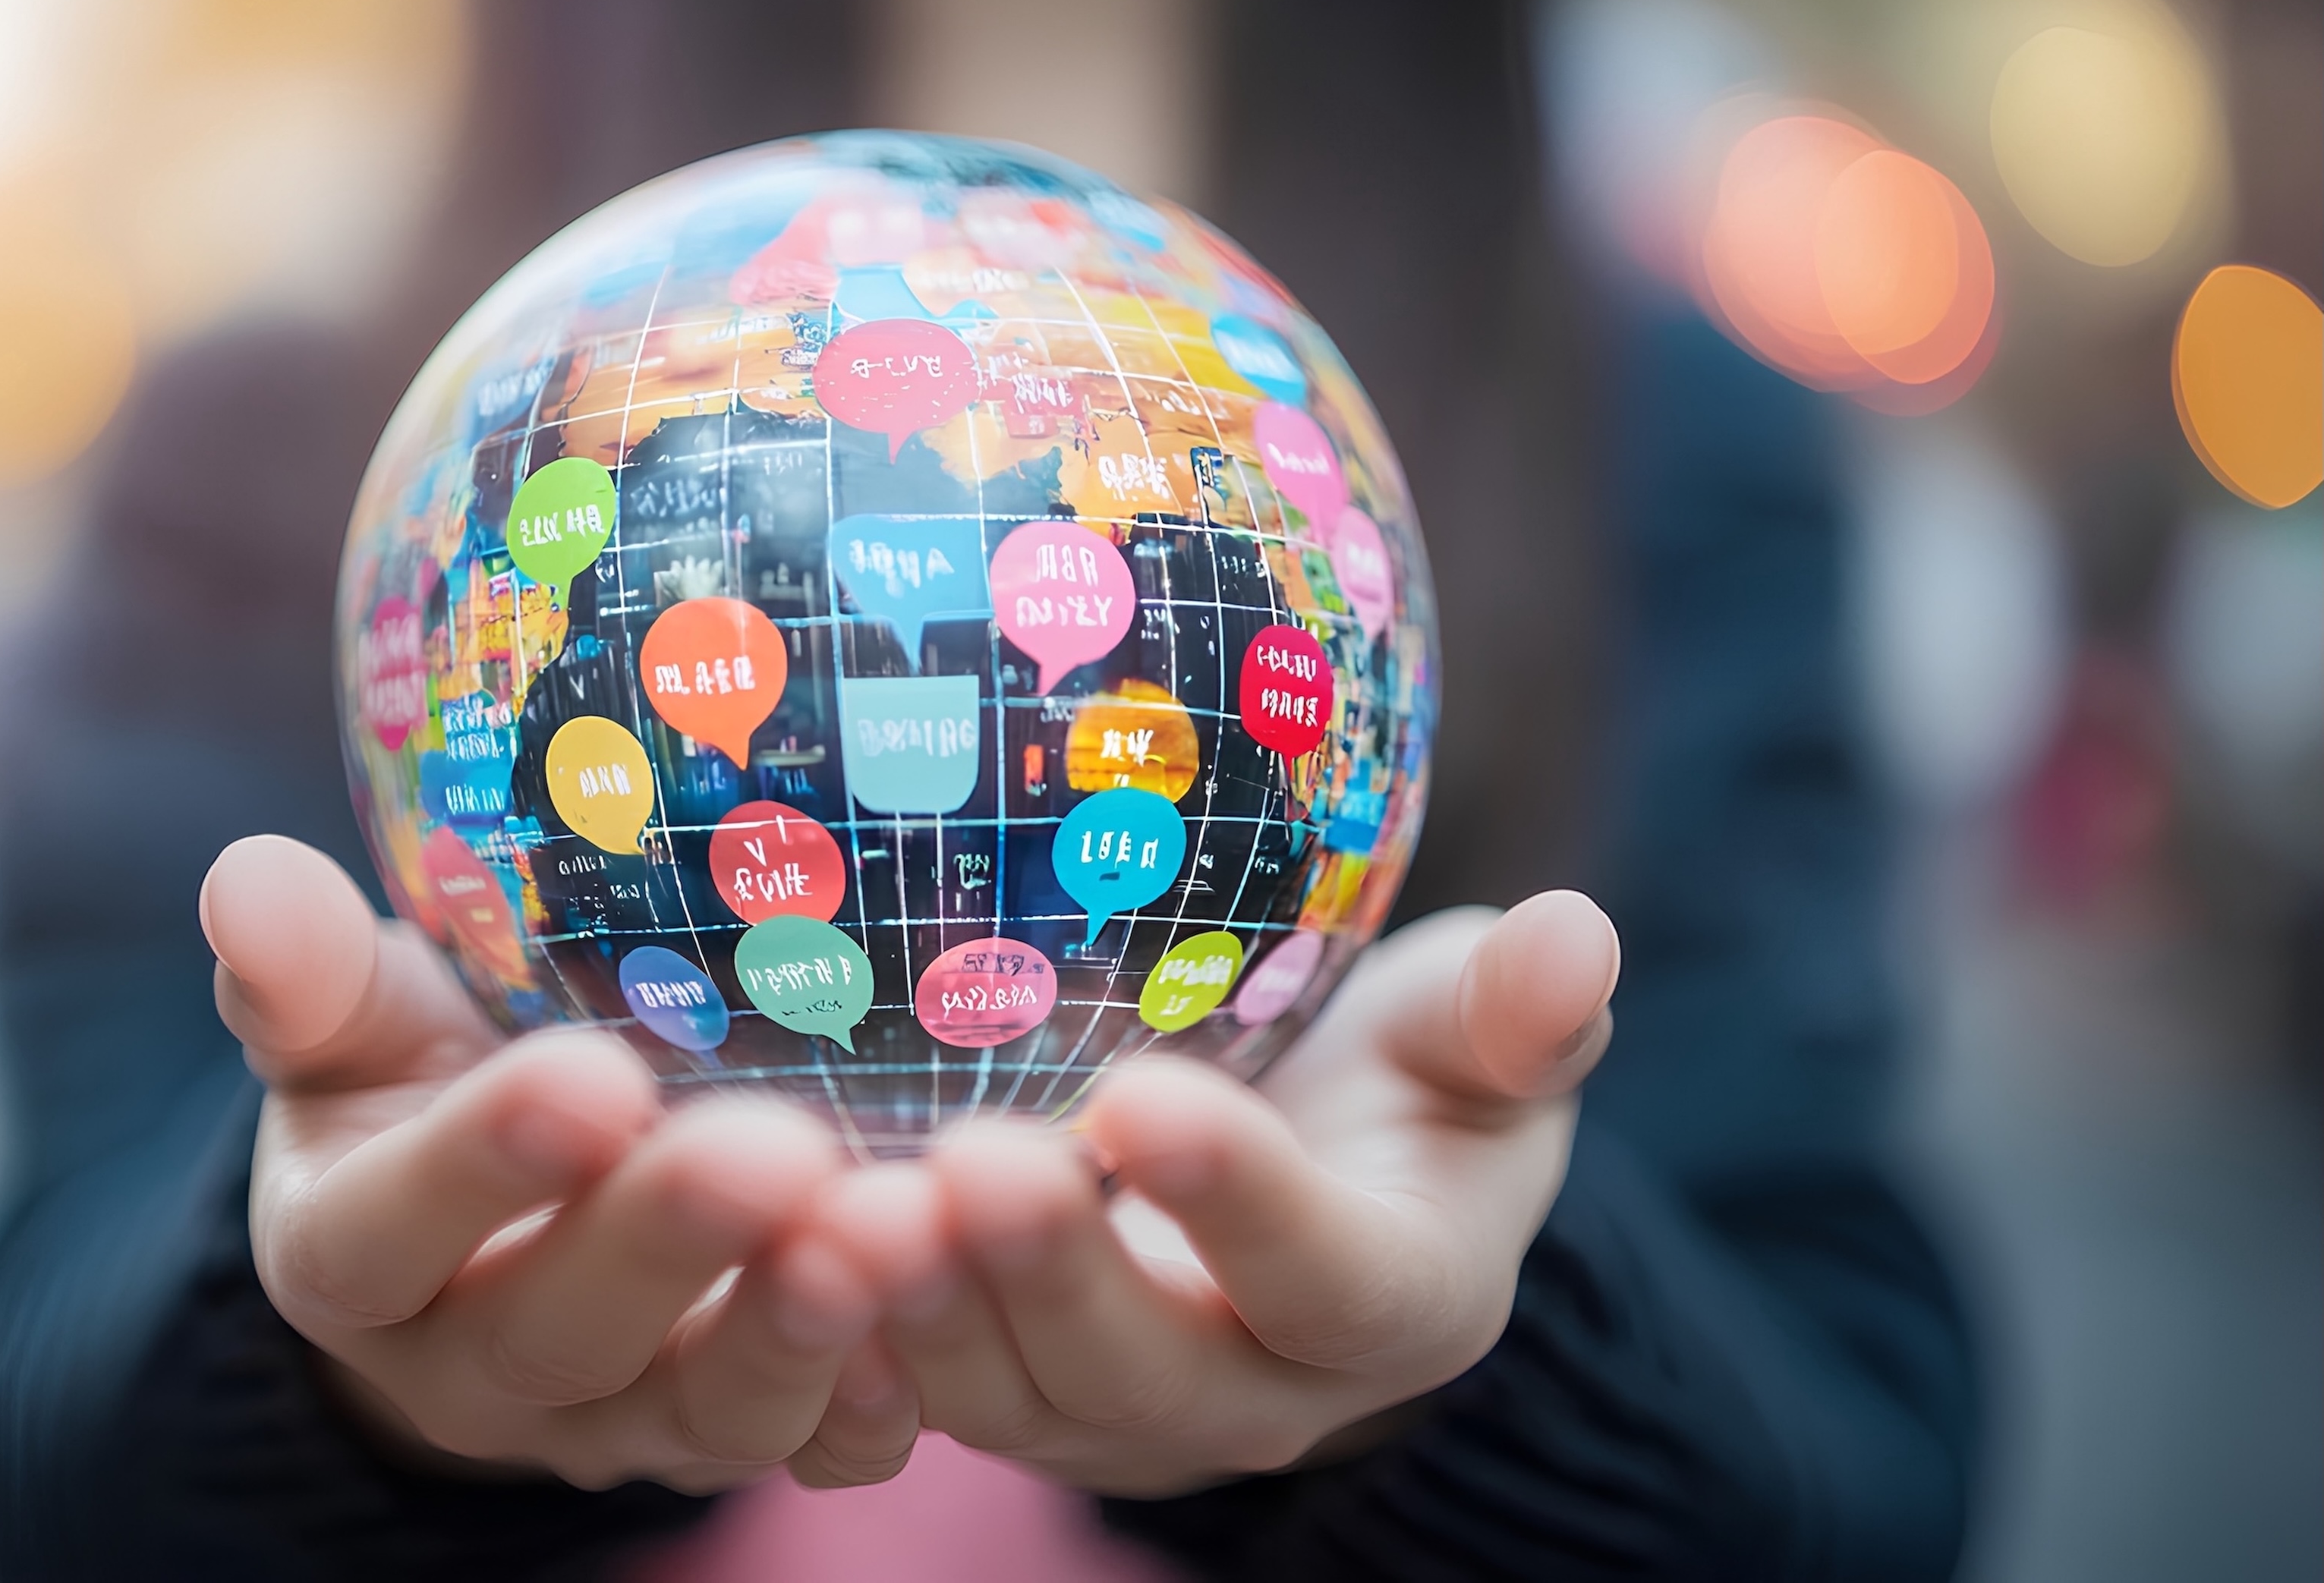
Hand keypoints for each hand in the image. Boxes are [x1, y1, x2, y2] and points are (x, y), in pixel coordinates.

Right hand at [202, 835, 921, 1491]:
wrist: (503, 1227)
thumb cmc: (424, 1081)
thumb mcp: (350, 1027)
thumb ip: (305, 976)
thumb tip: (245, 880)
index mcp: (353, 1258)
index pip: (385, 1233)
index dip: (476, 1169)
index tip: (580, 1079)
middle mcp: (477, 1370)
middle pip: (557, 1338)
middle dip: (666, 1248)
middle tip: (768, 1152)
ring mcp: (617, 1422)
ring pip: (700, 1414)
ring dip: (797, 1332)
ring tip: (887, 1227)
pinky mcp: (735, 1436)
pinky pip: (815, 1451)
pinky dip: (876, 1401)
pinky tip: (942, 1316)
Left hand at [809, 894, 1618, 1496]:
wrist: (1314, 1190)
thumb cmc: (1399, 1085)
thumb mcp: (1472, 1042)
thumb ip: (1517, 1012)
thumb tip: (1580, 937)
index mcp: (1396, 1302)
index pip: (1326, 1275)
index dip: (1241, 1205)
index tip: (1150, 1101)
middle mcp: (1255, 1391)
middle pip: (1147, 1366)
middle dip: (1051, 1275)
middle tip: (968, 1164)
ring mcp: (1117, 1412)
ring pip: (1010, 1394)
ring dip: (921, 1313)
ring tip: (845, 1202)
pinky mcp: (1008, 1395)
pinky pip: (915, 1391)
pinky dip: (844, 1330)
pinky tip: (769, 1239)